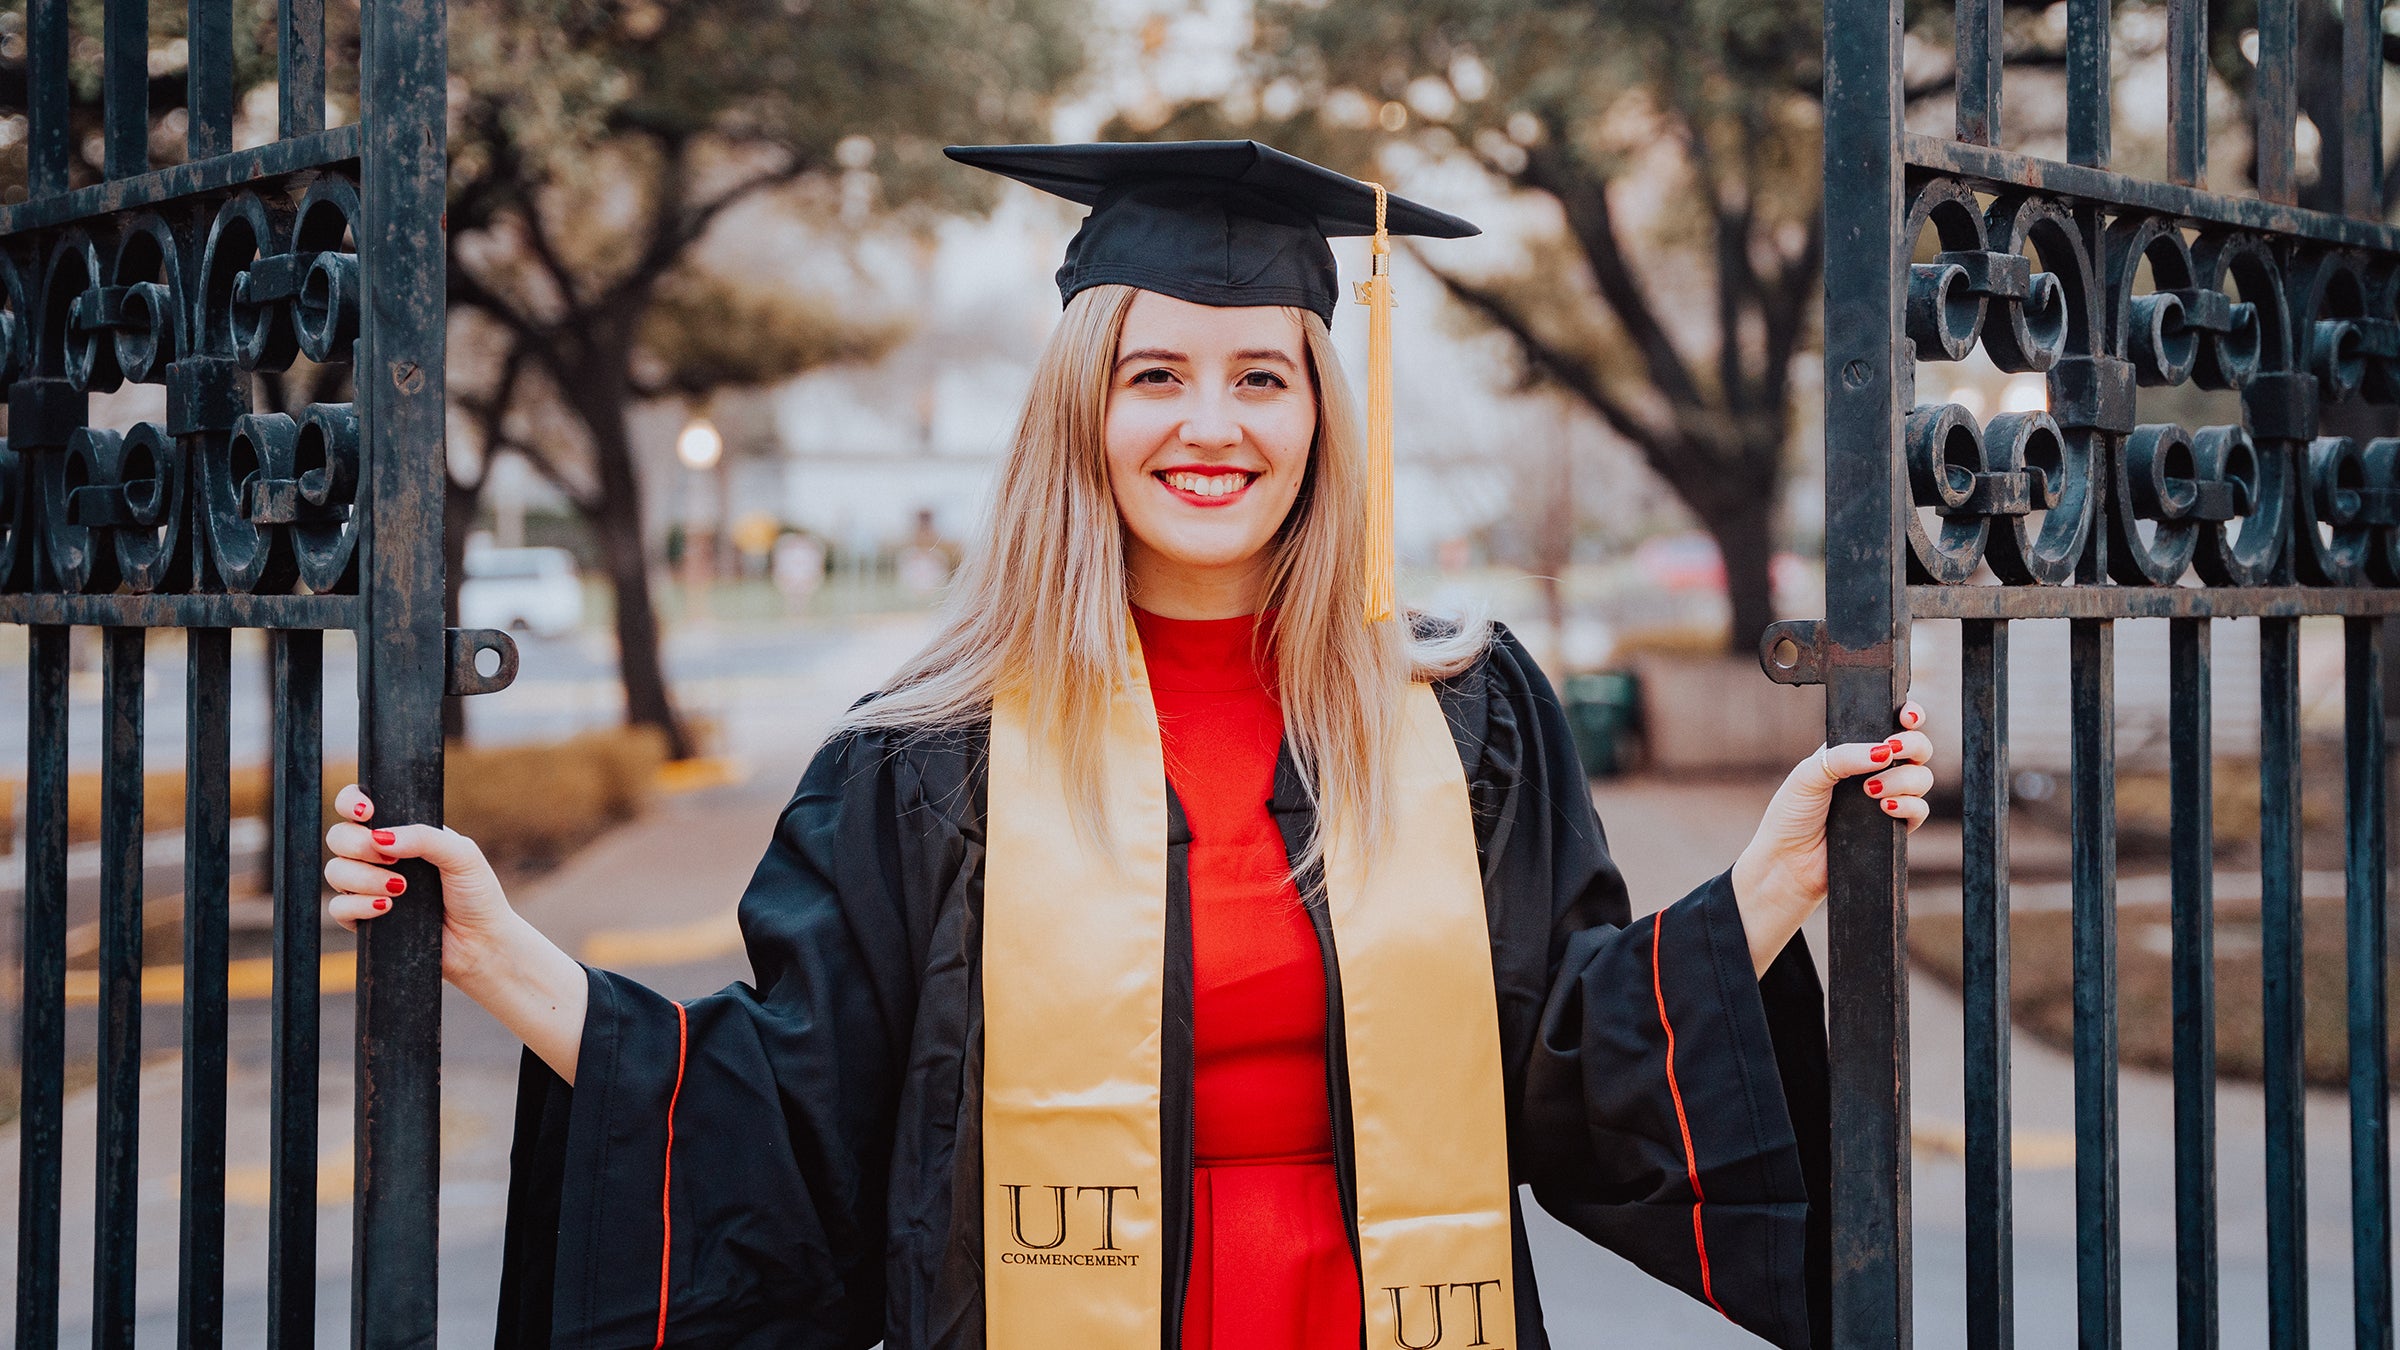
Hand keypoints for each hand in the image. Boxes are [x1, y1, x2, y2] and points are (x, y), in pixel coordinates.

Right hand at [323, 782, 512, 985]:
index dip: (351, 802)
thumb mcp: (462, 854)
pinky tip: (386, 907)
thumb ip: (425, 837)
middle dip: (356, 843)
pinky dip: (357, 906)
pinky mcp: (364, 919)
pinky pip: (337, 908)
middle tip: (390, 857)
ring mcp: (368, 888)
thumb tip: (381, 836)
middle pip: (338, 837)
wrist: (480, 943)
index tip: (366, 812)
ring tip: (400, 888)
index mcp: (402, 833)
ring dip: (362, 877)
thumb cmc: (476, 893)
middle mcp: (380, 857)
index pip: (360, 808)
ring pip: (335, 871)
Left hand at [1730, 701, 1935, 972]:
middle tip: (1891, 750)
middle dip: (1913, 744)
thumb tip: (1884, 749)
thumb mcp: (1809, 774)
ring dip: (1903, 778)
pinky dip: (1908, 805)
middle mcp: (1874, 772)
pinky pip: (1920, 810)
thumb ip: (1844, 756)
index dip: (1908, 716)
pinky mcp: (1894, 829)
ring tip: (1870, 791)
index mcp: (1853, 751)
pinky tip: (1884, 807)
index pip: (1890, 725)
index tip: (1906, 716)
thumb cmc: (1791, 815)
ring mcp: (1887, 799)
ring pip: (1922, 778)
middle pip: (1917, 748)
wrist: (1788, 862)